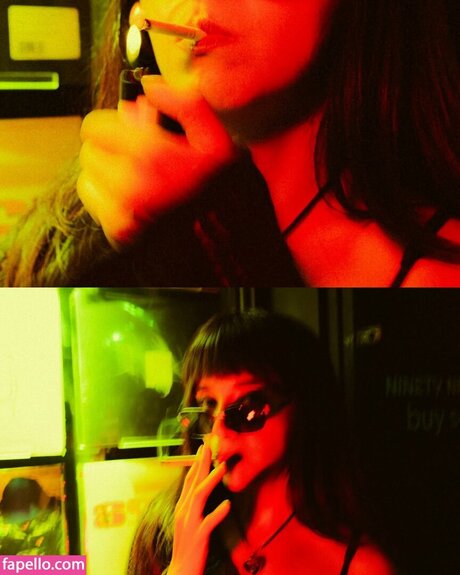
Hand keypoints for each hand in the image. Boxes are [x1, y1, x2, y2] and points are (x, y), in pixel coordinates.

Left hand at [77, 76, 235, 248]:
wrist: (221, 230)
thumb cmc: (215, 183)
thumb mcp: (215, 136)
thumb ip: (186, 103)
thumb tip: (149, 88)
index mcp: (150, 154)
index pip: (92, 126)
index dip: (113, 126)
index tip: (131, 135)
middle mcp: (130, 183)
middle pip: (88, 150)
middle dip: (110, 149)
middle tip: (138, 159)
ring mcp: (121, 211)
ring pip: (87, 174)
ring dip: (105, 172)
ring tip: (133, 178)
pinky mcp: (117, 230)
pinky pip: (91, 199)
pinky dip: (104, 195)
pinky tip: (128, 196)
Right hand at [168, 444, 230, 574]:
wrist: (181, 570)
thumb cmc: (187, 545)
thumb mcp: (188, 521)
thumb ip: (193, 505)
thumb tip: (200, 489)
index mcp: (182, 507)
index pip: (188, 480)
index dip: (196, 463)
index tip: (203, 448)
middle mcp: (183, 512)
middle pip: (192, 482)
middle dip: (201, 463)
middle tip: (209, 446)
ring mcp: (189, 524)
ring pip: (199, 497)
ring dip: (210, 480)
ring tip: (223, 467)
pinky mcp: (198, 537)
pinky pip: (208, 522)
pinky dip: (218, 512)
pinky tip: (227, 504)